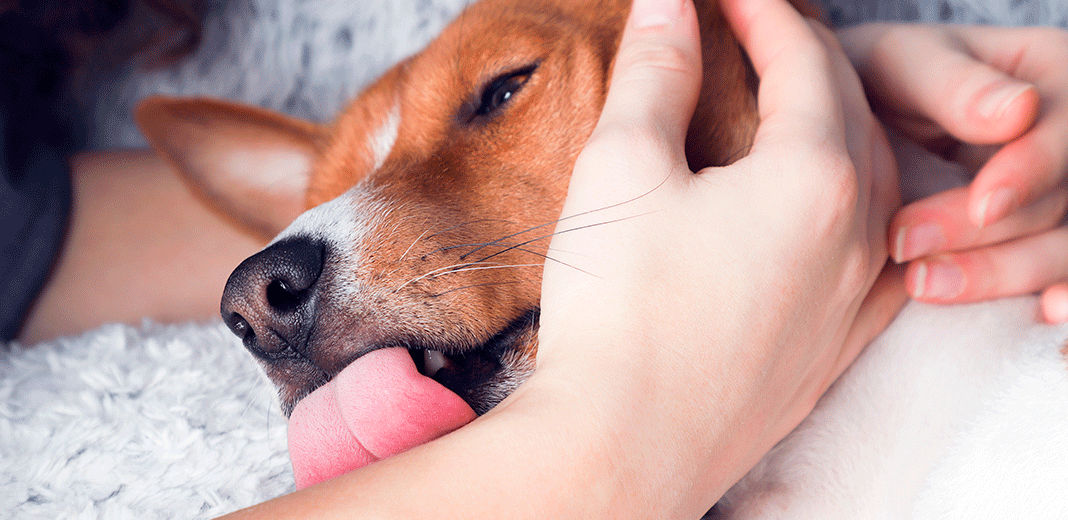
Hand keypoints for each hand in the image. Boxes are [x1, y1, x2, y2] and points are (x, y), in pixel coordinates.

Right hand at [535, 0, 902, 514]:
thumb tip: (670, 2)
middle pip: (851, 111)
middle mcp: (857, 234)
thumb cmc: (618, 307)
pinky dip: (857, 207)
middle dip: (805, 57)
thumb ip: (657, 72)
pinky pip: (876, 255)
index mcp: (814, 176)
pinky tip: (835, 211)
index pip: (804, 59)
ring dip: (838, 127)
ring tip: (791, 108)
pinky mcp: (835, 348)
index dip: (762, 11)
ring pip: (875, 181)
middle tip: (754, 33)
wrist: (623, 444)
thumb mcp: (624, 166)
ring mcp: (855, 298)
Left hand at [838, 24, 1067, 322]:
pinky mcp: (1035, 238)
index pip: (1062, 131)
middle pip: (1060, 199)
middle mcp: (1067, 138)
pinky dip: (1057, 297)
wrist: (854, 117)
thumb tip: (1017, 111)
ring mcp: (1057, 192)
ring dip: (1004, 275)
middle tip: (909, 253)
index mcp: (1052, 77)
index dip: (1030, 172)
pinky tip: (1044, 320)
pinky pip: (1059, 273)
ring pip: (1061, 247)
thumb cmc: (880, 77)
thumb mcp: (905, 64)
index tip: (984, 206)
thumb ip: (953, 86)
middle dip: (991, 236)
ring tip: (925, 286)